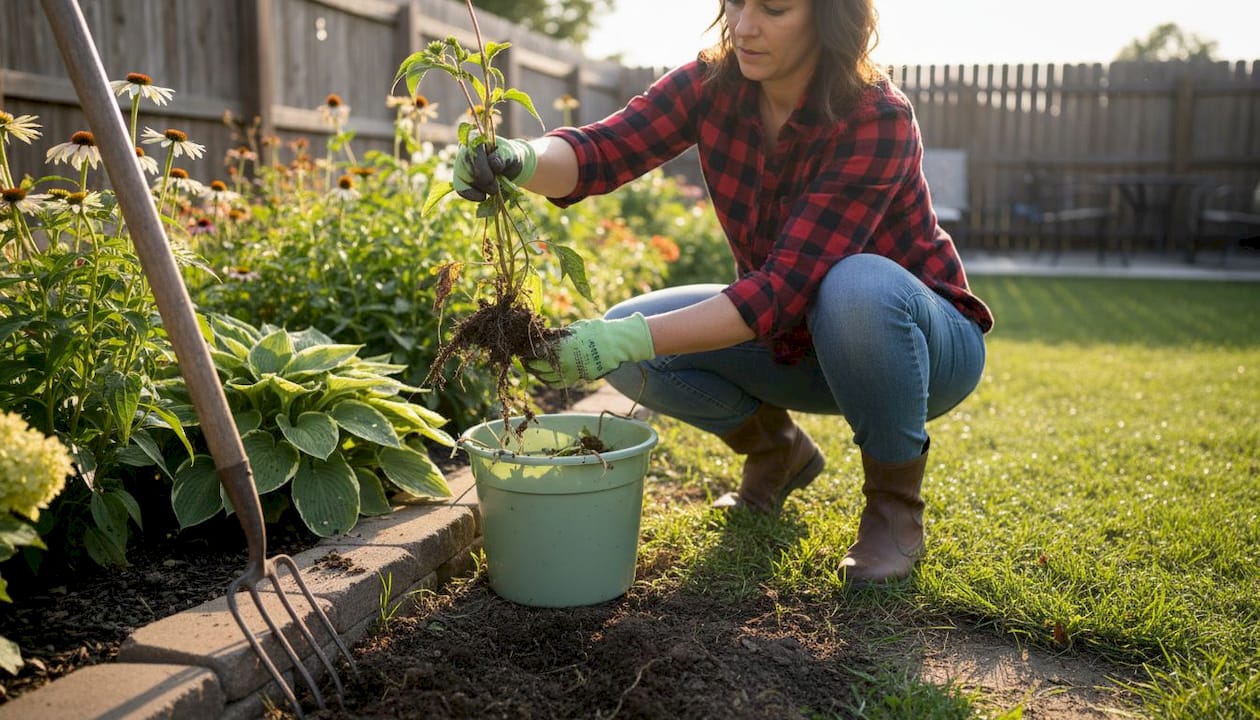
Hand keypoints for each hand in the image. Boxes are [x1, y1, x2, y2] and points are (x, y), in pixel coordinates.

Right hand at [452, 137, 536, 200]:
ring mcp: (460, 164)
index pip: (471, 152)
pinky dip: (472, 195)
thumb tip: (492, 162)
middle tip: (496, 187)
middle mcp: (463, 150)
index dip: (480, 166)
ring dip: (479, 189)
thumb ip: (503, 157)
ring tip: (494, 190)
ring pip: (461, 180)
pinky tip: (483, 197)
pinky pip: (461, 189)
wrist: (509, 167)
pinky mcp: (460, 179)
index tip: (493, 177)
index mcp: (475, 138)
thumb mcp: (511, 155)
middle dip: (482, 180)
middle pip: (464, 167)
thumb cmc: (510, 158)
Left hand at [526, 313, 655, 385]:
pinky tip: (545, 375)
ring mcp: (570, 372)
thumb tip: (544, 337)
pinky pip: (557, 383)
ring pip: (546, 377)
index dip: (526, 350)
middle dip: (528, 362)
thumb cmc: (595, 331)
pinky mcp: (577, 378)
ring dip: (537, 372)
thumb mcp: (575, 328)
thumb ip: (559, 335)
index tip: (521, 347)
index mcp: (560, 346)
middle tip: (523, 358)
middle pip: (538, 365)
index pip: (536, 351)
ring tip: (532, 366)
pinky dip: (548, 380)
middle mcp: (563, 361)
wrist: (615, 344)